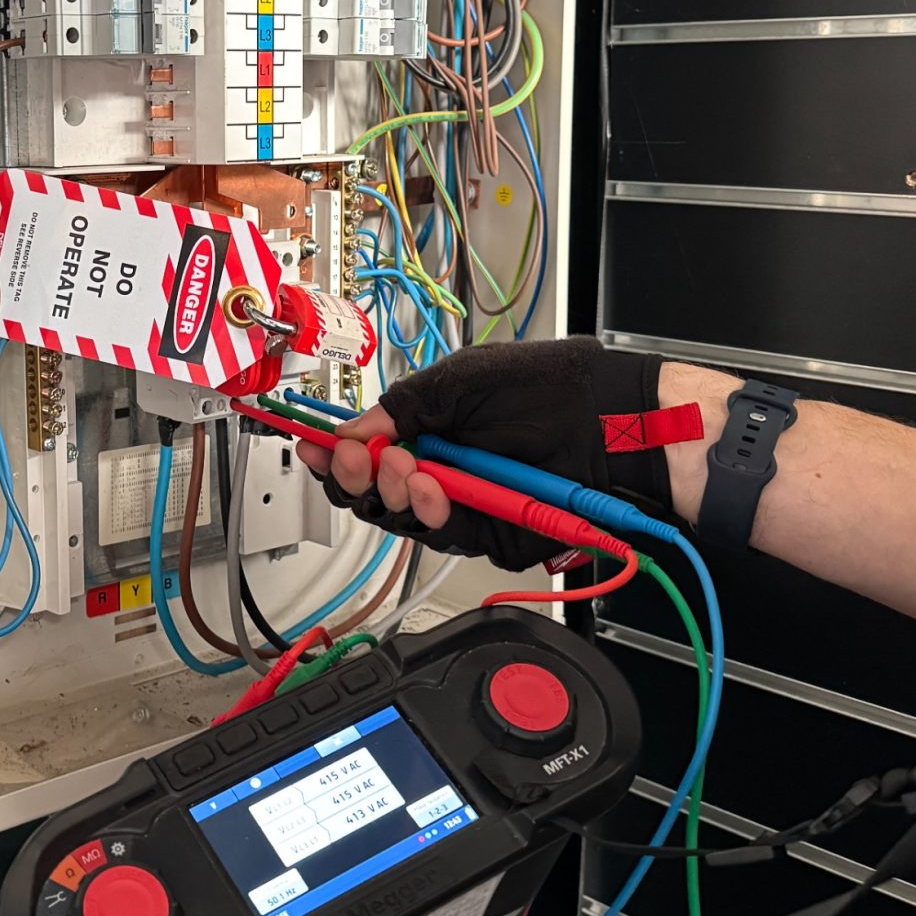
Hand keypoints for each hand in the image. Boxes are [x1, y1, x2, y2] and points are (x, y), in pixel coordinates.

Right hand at [297, 337, 664, 570]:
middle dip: (353, 476)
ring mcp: (460, 503)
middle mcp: (438, 468)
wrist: (604, 420)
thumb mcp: (458, 380)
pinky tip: (426, 489)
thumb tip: (353, 429)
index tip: (312, 445)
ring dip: (388, 492)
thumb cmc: (545, 388)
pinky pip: (440, 535)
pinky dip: (426, 513)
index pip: (367, 447)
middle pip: (370, 491)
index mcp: (428, 428)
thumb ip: (402, 406)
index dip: (335, 452)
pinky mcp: (485, 534)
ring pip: (397, 518)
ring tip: (402, 467)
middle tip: (357, 458)